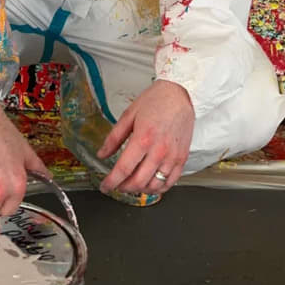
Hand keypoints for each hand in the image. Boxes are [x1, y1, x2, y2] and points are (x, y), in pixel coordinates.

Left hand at [97, 79, 193, 195]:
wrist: (179, 94)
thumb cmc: (156, 101)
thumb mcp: (129, 115)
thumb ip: (114, 137)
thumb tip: (102, 154)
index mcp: (143, 138)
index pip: (124, 169)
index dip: (111, 181)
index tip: (105, 186)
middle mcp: (159, 151)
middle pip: (138, 181)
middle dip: (123, 187)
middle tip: (117, 184)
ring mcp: (172, 156)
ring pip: (155, 186)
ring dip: (140, 190)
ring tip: (132, 184)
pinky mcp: (182, 158)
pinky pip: (171, 182)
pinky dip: (159, 188)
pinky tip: (150, 184)